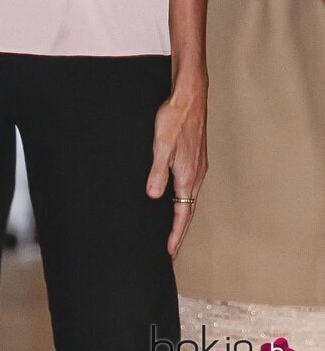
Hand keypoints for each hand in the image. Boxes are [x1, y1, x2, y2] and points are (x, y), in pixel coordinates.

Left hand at [146, 79, 207, 257]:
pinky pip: (190, 185)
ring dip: (182, 215)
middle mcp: (196, 175)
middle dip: (180, 230)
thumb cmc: (175, 119)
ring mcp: (198, 166)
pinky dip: (184, 198)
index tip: (170, 252)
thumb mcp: (161, 145)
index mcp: (188, 176)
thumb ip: (157, 172)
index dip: (176, 234)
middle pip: (188, 210)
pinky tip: (176, 196)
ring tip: (173, 228)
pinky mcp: (196, 157)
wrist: (190, 97)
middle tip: (172, 248)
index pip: (182, 214)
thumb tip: (153, 197)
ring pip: (190, 197)